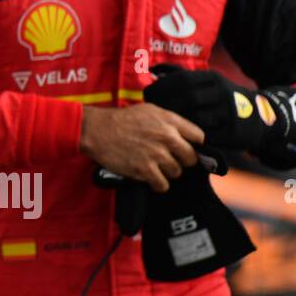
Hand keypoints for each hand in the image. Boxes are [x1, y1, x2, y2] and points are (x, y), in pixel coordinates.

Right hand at [79, 103, 202, 192]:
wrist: (97, 130)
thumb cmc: (121, 120)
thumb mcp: (149, 110)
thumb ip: (170, 121)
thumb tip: (186, 134)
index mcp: (169, 121)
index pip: (199, 137)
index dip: (194, 144)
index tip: (187, 148)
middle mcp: (167, 138)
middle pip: (191, 158)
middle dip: (182, 160)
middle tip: (169, 159)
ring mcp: (157, 155)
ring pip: (177, 172)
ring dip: (167, 172)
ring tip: (154, 166)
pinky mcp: (145, 170)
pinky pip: (163, 185)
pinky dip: (157, 183)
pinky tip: (149, 177)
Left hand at [143, 65, 295, 167]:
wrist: (260, 116)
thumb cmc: (222, 99)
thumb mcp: (207, 82)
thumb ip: (180, 75)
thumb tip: (152, 71)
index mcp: (212, 78)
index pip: (182, 80)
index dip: (162, 88)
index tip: (147, 96)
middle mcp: (222, 92)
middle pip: (188, 98)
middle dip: (166, 105)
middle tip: (150, 113)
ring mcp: (229, 112)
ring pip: (196, 118)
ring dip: (176, 123)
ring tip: (160, 125)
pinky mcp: (233, 131)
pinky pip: (207, 135)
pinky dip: (190, 136)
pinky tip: (177, 137)